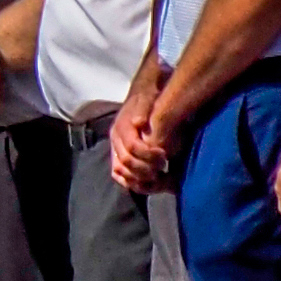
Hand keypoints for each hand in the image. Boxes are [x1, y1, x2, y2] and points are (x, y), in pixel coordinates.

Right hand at [108, 83, 170, 197]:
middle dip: (146, 168)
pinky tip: (146, 182)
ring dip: (139, 178)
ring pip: (120, 171)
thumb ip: (142, 109)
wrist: (142, 98)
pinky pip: (119, 174)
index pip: (131, 148)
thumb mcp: (147, 98)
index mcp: (121, 127)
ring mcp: (115, 149)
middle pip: (125, 162)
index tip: (165, 155)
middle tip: (164, 168)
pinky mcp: (118, 156)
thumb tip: (138, 122)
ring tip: (158, 176)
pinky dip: (130, 181)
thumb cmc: (148, 99)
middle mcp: (115, 140)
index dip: (148, 155)